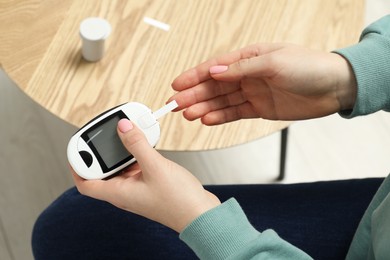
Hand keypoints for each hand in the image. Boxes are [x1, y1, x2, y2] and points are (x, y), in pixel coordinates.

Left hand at [73, 119, 220, 232]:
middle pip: (102, 172)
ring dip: (120, 151)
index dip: (77, 164)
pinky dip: (136, 155)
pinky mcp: (150, 186)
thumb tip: (123, 127)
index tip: (79, 145)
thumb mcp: (155, 167)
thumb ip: (137, 145)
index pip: (85, 183)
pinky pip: (136, 168)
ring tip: (125, 133)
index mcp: (119, 193)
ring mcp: (137, 190)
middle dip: (100, 152)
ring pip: (120, 168)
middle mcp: (125, 193)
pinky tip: (143, 143)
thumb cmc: (179, 201)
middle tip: (103, 133)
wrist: (201, 214)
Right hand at [169, 43, 356, 124]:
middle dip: (194, 95)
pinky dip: (220, 117)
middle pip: (214, 86)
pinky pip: (235, 113)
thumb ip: (241, 68)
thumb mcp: (273, 62)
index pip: (215, 67)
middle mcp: (248, 75)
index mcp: (249, 57)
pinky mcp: (260, 109)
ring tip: (188, 115)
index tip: (176, 85)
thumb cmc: (309, 67)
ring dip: (204, 107)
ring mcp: (253, 92)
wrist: (335, 88)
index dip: (194, 76)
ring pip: (222, 101)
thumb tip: (214, 71)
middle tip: (175, 105)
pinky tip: (207, 119)